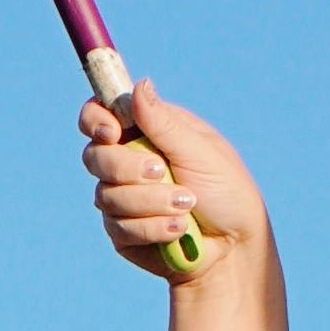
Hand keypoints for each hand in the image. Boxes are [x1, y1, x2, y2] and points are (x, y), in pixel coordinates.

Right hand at [81, 90, 268, 285]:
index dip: (96, 122)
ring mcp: (122, 197)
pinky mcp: (122, 231)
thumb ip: (164, 123)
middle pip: (94, 156)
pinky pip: (118, 227)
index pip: (100, 116)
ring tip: (187, 207)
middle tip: (162, 173)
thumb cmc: (226, 191)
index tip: (112, 133)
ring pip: (106, 195)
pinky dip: (152, 228)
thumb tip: (139, 84)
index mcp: (146, 132)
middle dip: (128, 168)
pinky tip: (179, 229)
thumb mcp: (199, 151)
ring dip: (150, 202)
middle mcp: (128, 162)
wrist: (235, 246)